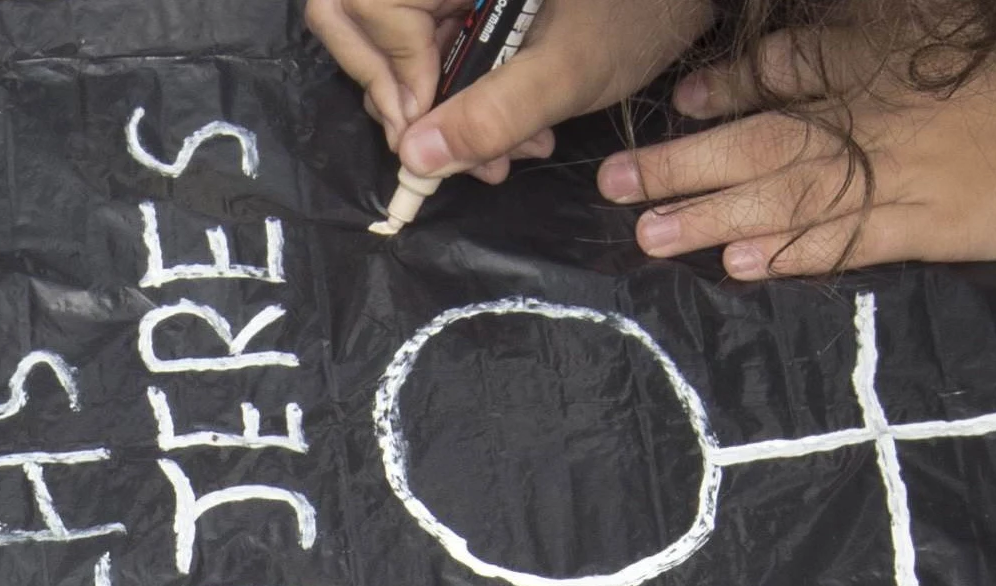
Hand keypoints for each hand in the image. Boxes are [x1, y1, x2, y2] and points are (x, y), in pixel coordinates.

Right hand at [308, 0, 724, 189]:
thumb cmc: (638, 14)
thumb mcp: (568, 71)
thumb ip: (493, 114)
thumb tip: (417, 159)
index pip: (363, 2)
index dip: (385, 67)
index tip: (425, 126)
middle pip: (357, 19)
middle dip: (398, 95)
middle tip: (445, 150)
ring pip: (391, 44)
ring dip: (435, 111)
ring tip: (501, 154)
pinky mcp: (463, 4)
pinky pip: (427, 50)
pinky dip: (457, 99)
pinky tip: (507, 134)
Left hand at [596, 12, 995, 274]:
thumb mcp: (951, 27)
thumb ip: (873, 35)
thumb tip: (800, 47)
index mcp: (885, 61)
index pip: (793, 67)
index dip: (733, 84)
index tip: (685, 98)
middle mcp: (875, 120)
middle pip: (765, 137)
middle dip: (686, 161)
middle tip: (617, 182)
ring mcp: (897, 178)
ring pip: (789, 196)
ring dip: (714, 215)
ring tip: (649, 233)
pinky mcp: (926, 230)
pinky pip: (848, 242)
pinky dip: (793, 255)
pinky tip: (740, 266)